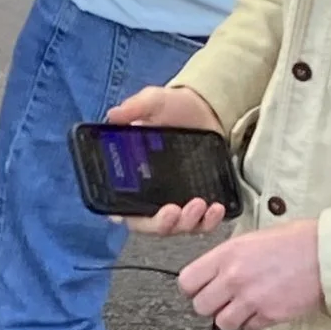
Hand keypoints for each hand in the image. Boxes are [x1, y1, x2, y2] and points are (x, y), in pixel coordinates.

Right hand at [101, 83, 233, 234]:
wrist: (206, 110)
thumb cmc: (174, 107)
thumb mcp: (154, 102)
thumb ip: (135, 108)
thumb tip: (114, 116)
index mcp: (131, 177)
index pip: (121, 207)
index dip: (128, 217)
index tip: (137, 214)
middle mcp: (151, 196)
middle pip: (150, 225)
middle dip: (163, 224)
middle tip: (175, 211)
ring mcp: (176, 201)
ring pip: (177, 227)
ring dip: (187, 224)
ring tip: (201, 205)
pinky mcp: (199, 203)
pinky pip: (201, 223)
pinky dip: (208, 222)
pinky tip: (216, 209)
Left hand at [178, 219, 324, 329]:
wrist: (326, 254)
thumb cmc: (295, 241)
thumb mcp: (252, 238)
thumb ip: (229, 257)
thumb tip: (215, 272)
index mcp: (227, 254)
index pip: (187, 282)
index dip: (193, 288)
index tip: (201, 288)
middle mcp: (235, 278)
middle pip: (201, 307)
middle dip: (211, 305)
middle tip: (224, 299)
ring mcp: (252, 299)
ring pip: (222, 322)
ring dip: (231, 317)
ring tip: (245, 306)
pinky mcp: (270, 315)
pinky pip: (249, 328)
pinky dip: (253, 322)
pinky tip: (263, 308)